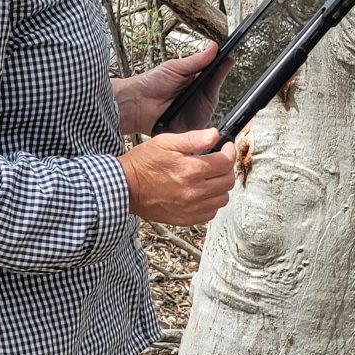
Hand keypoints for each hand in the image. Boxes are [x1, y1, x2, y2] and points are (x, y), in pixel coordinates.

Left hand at [113, 44, 223, 136]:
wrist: (135, 104)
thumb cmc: (151, 84)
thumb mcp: (175, 68)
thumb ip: (196, 60)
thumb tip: (213, 47)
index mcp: (195, 80)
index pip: (214, 72)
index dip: (222, 66)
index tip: (229, 58)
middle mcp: (198, 96)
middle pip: (215, 88)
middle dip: (219, 78)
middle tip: (222, 67)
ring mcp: (196, 111)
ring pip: (211, 105)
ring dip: (210, 97)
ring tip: (208, 87)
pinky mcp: (191, 126)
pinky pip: (203, 123)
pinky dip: (205, 116)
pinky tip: (201, 110)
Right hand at [118, 130, 236, 225]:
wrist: (125, 187)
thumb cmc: (142, 164)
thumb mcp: (166, 142)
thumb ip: (193, 138)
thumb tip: (214, 135)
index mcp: (190, 170)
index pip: (225, 162)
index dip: (229, 152)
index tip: (226, 148)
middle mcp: (193, 191)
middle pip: (227, 181)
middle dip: (227, 168)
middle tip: (219, 161)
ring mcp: (190, 208)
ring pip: (222, 199)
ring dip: (221, 186)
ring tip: (211, 177)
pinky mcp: (185, 219)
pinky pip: (210, 213)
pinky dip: (211, 203)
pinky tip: (202, 193)